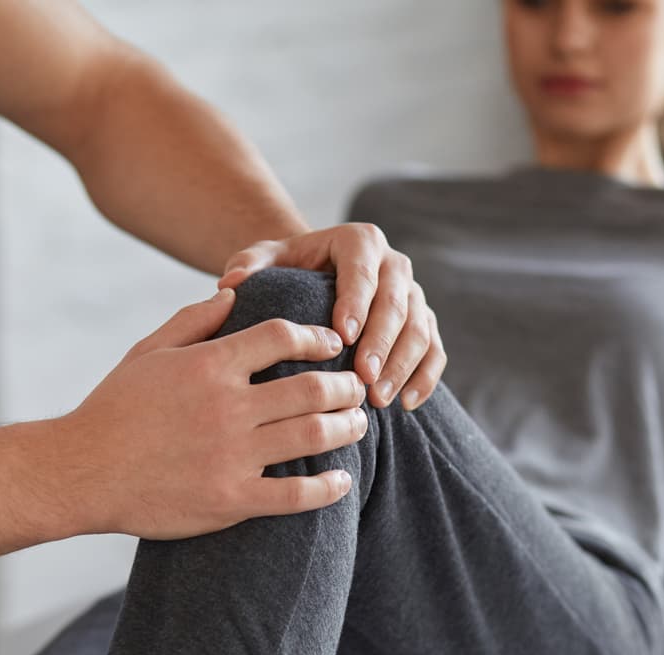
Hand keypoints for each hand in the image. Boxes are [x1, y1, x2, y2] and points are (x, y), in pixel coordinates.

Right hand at [59, 288, 367, 538]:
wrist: (80, 472)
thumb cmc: (114, 409)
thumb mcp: (147, 352)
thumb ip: (193, 320)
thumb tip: (232, 293)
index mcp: (210, 366)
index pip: (282, 337)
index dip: (317, 336)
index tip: (333, 342)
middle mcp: (227, 407)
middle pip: (311, 387)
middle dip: (346, 385)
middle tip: (357, 387)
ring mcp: (232, 455)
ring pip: (312, 435)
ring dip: (346, 427)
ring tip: (358, 423)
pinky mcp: (231, 499)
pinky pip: (294, 495)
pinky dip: (327, 488)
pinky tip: (342, 481)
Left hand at [218, 224, 446, 410]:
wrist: (317, 277)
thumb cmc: (288, 270)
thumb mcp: (265, 260)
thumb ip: (248, 266)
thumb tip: (228, 285)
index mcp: (359, 241)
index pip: (363, 270)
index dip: (357, 302)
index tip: (342, 336)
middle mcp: (394, 264)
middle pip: (398, 303)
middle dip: (382, 342)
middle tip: (363, 379)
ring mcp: (414, 295)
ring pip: (420, 329)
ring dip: (402, 366)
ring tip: (378, 399)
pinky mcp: (425, 323)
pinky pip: (434, 351)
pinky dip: (425, 378)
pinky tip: (406, 404)